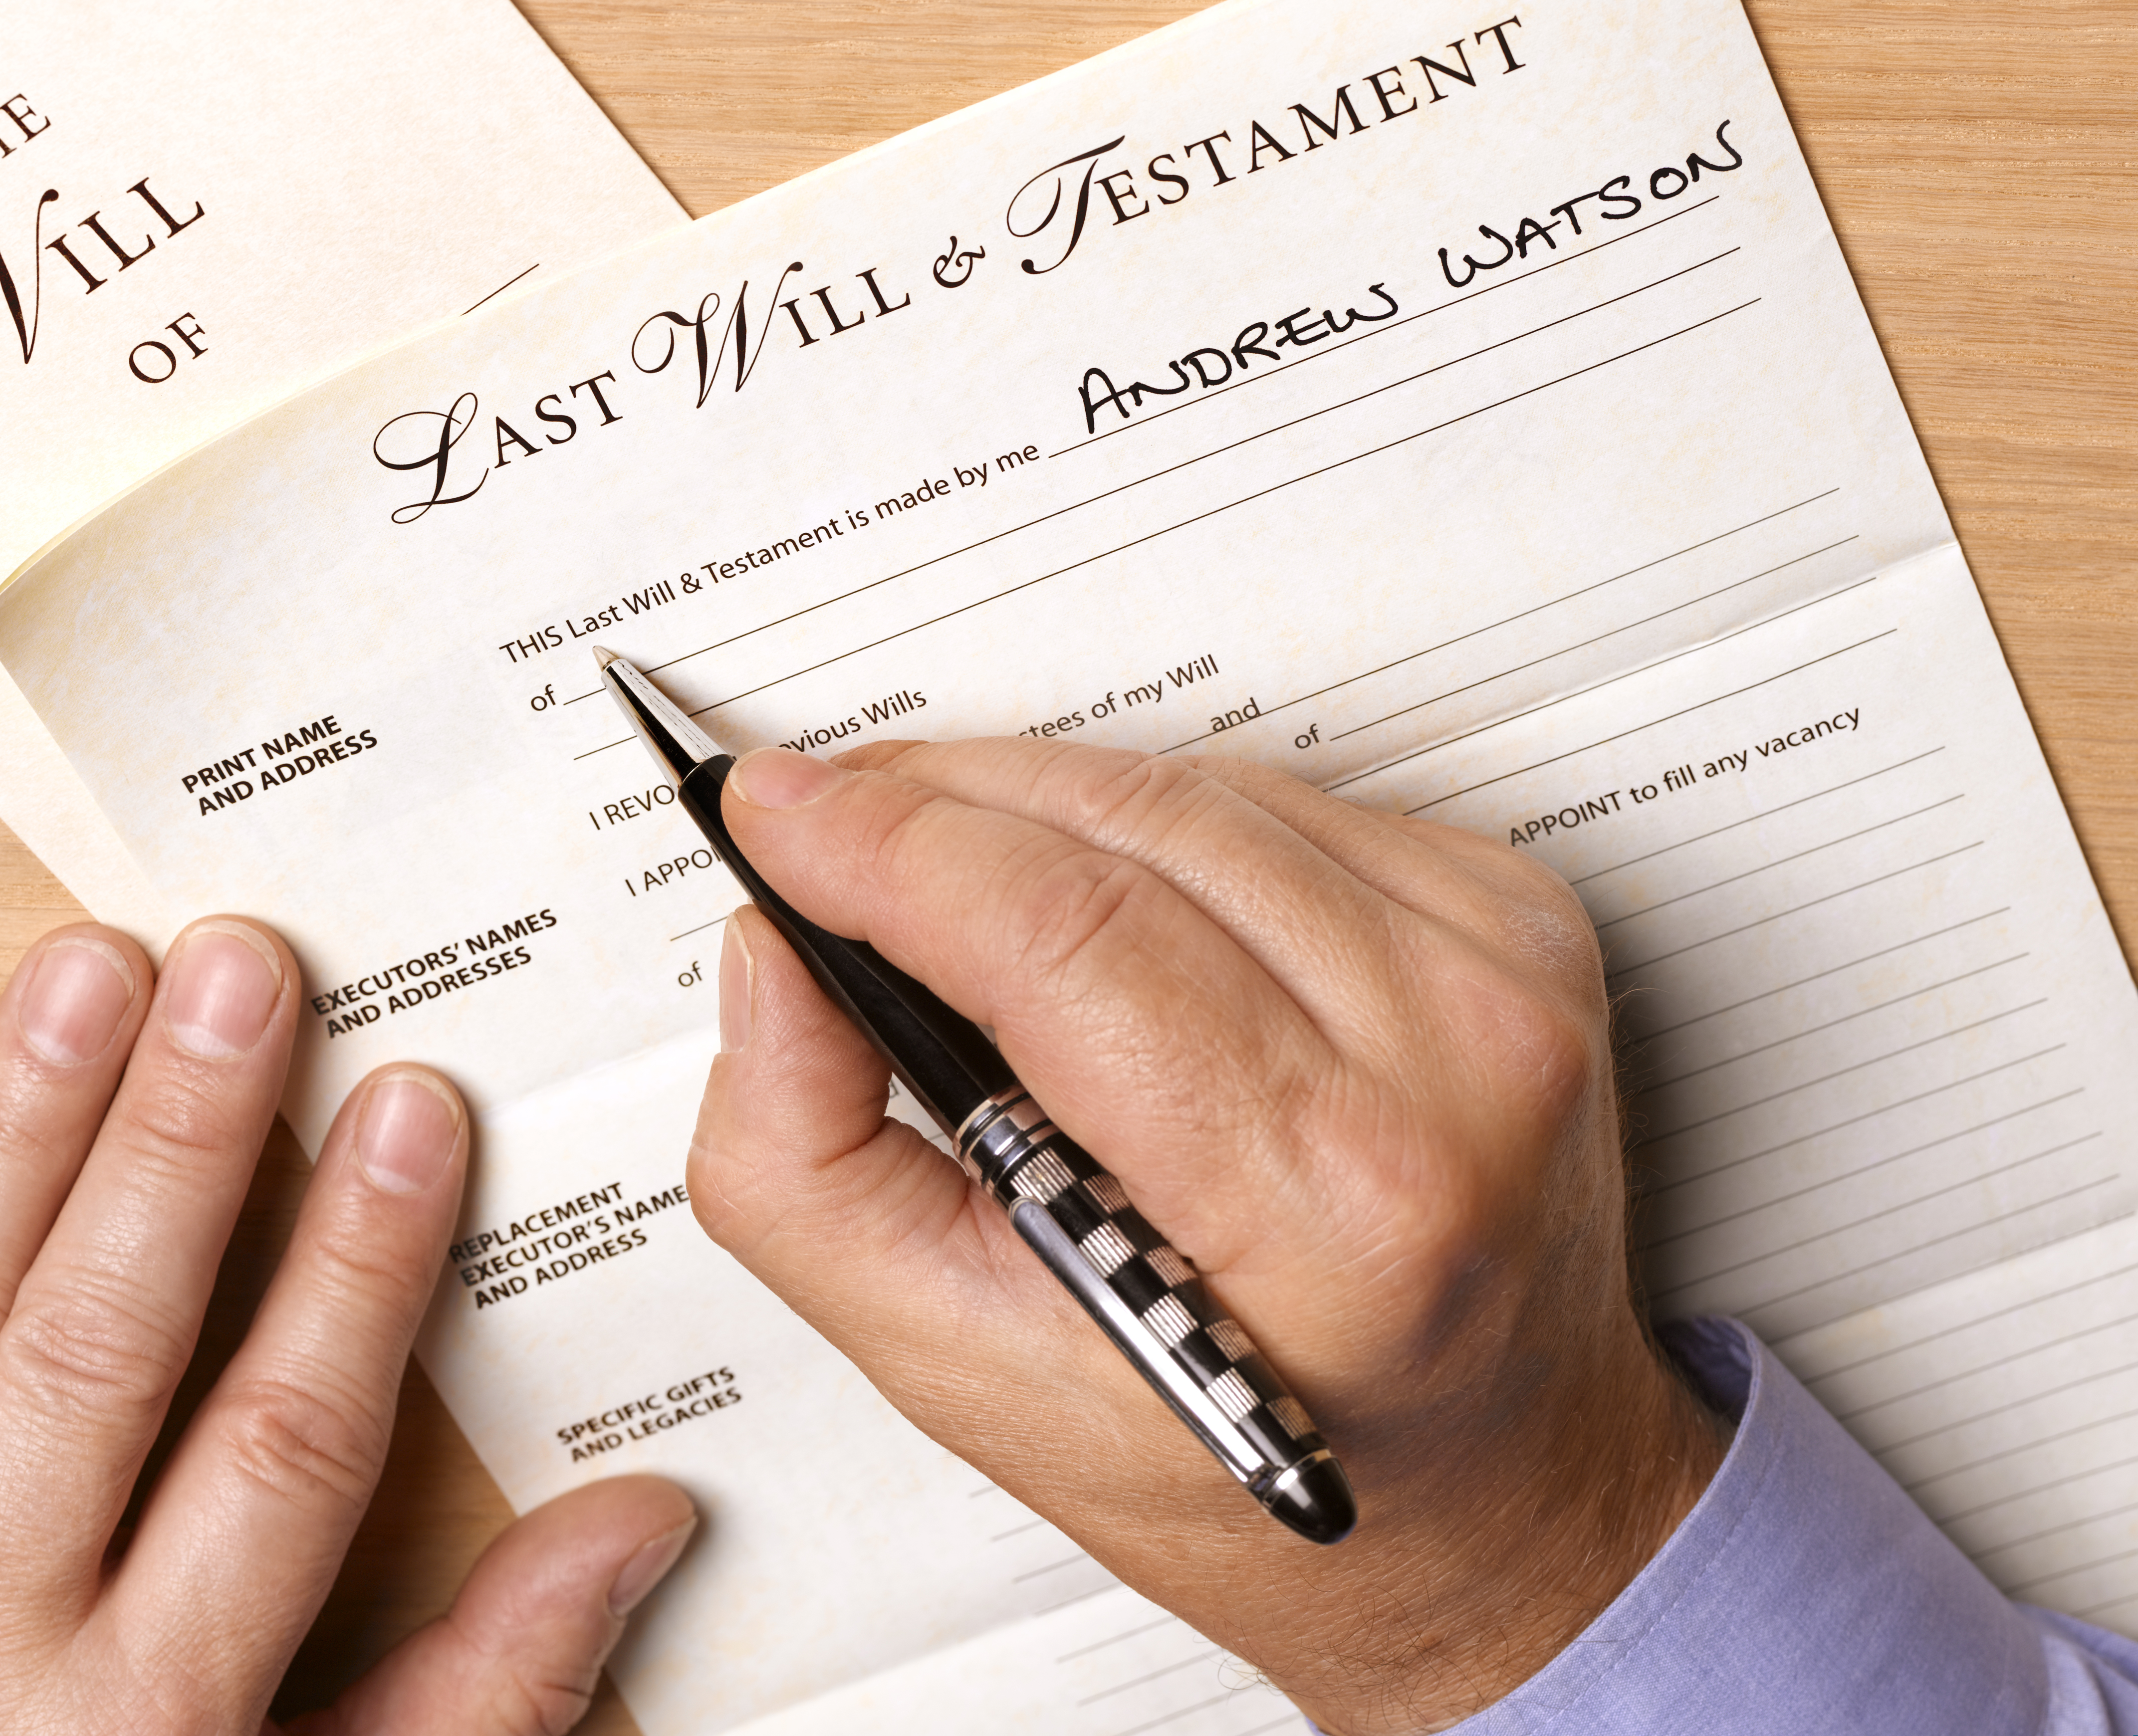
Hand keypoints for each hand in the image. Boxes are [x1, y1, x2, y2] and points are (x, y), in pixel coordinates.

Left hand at [0, 917, 692, 1734]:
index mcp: (141, 1718)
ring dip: (1, 1136)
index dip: (359, 1267)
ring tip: (77, 972)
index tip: (411, 1109)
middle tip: (238, 969)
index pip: (282, 1445)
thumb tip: (639, 1528)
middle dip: (176, 1146)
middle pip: (95, 1350)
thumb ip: (476, 1692)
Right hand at [689, 739, 1723, 1733]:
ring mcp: (1501, 974)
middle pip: (1124, 829)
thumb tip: (772, 953)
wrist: (1492, 1497)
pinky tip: (1106, 898)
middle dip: (935, 803)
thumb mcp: (961, 1367)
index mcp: (1329, 1202)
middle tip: (820, 825)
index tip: (773, 810)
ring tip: (944, 875)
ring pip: (1195, 791)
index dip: (887, 847)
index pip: (1063, 936)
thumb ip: (806, 1165)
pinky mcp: (1517, 917)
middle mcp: (1452, 1063)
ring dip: (1035, 802)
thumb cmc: (1247, 1471)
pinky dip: (1156, 824)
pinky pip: (1280, 804)